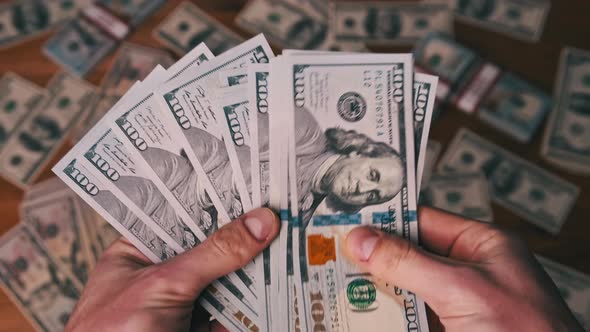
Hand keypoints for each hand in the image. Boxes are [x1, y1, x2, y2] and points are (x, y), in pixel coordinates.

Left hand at [66, 208, 279, 331]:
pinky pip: (238, 307)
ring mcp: (186, 302)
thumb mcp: (163, 284)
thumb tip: (260, 223)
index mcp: (139, 251)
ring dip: (257, 262)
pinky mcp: (205, 326)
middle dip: (244, 229)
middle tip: (281, 205)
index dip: (215, 197)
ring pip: (228, 275)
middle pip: (211, 244)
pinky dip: (260, 297)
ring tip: (292, 235)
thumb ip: (213, 253)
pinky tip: (285, 277)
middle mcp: (164, 273)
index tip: (252, 181)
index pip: (181, 213)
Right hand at [345, 207, 583, 331]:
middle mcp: (467, 272)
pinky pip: (407, 317)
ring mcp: (455, 305)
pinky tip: (359, 313)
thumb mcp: (462, 288)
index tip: (347, 220)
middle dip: (372, 257)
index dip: (384, 219)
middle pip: (408, 256)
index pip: (423, 221)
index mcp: (482, 247)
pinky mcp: (445, 329)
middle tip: (331, 253)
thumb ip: (409, 263)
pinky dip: (384, 315)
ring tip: (335, 283)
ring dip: (372, 289)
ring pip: (403, 289)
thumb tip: (362, 240)